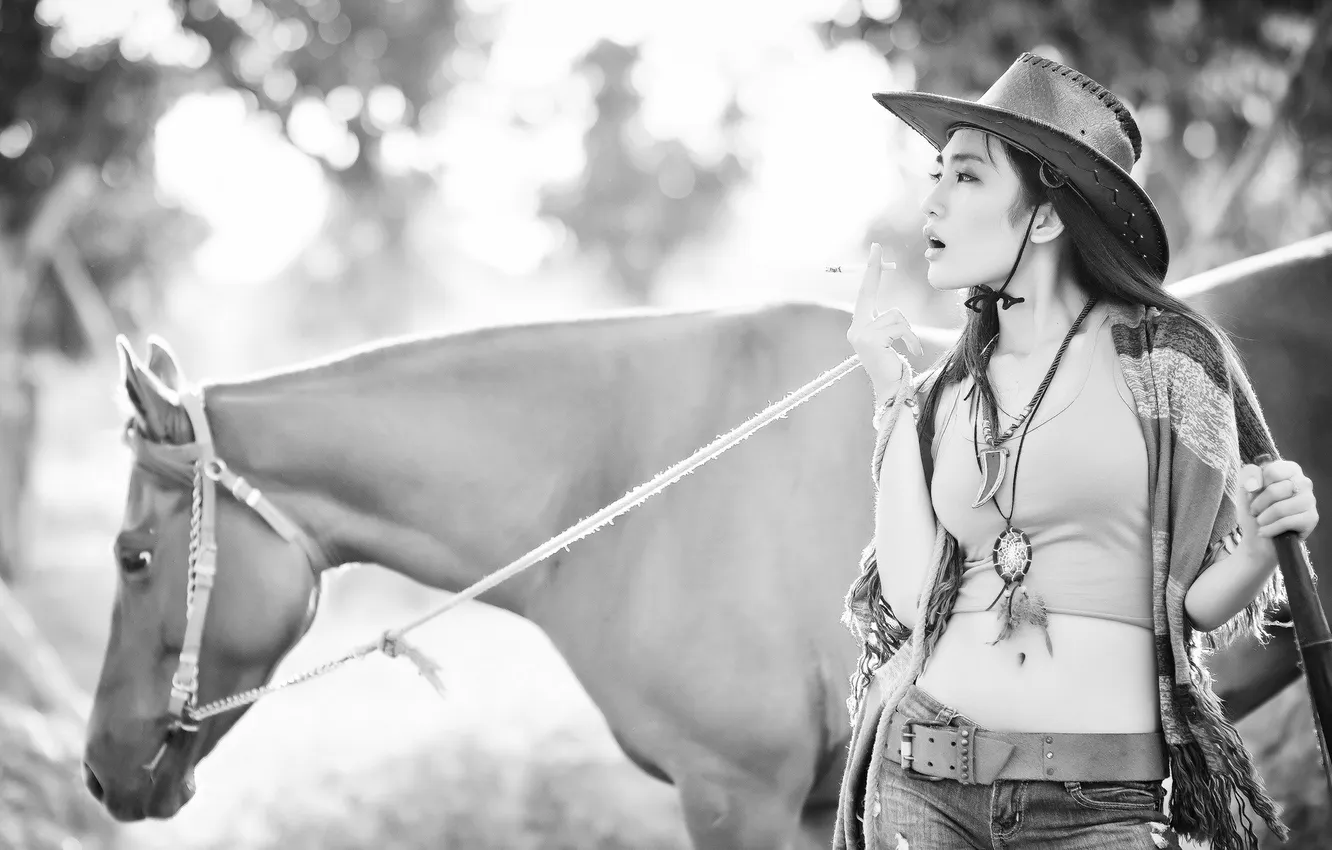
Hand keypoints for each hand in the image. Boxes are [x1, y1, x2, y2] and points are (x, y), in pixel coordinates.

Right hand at [845, 242, 922, 400]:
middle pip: (871, 294)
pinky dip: (911, 338)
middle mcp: (856, 328)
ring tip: (909, 348)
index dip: (871, 272)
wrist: (892, 390)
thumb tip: (894, 313)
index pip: (866, 294)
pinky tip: (910, 351)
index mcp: (860, 326)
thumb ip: (887, 324)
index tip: (874, 250)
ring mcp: (860, 334)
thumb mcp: (890, 340)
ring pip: (896, 315)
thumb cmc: (894, 366)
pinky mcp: (870, 339)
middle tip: (875, 246)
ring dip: (908, 331)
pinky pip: (899, 327)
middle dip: (873, 269)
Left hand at [1241, 459, 1318, 540]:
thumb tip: (1254, 483)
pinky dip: (1270, 529)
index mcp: (1289, 470)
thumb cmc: (1255, 509)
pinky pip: (1286, 522)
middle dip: (1258, 504)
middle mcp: (1304, 482)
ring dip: (1263, 518)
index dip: (1257, 485)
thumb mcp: (1245, 489)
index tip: (1252, 493)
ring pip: (1280, 508)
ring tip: (1260, 522)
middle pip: (1274, 491)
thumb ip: (1248, 476)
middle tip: (1254, 511)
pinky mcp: (1311, 518)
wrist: (1260, 537)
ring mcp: (1310, 500)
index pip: (1272, 472)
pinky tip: (1265, 531)